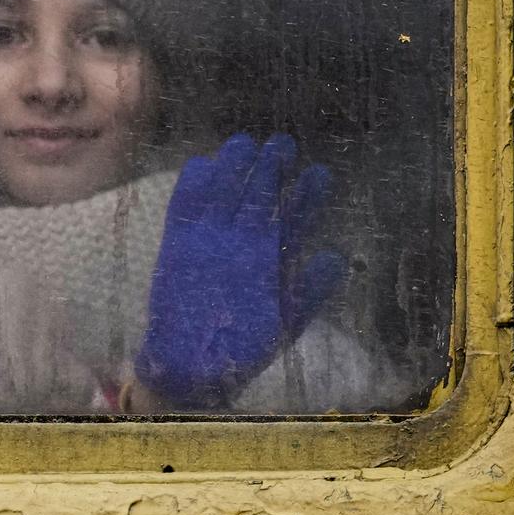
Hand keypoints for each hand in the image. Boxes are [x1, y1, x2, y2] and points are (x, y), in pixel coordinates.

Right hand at [134, 133, 346, 406]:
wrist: (194, 370)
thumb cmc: (245, 347)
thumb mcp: (288, 321)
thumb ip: (310, 289)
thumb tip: (335, 256)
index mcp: (271, 257)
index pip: (292, 218)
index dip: (306, 197)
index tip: (320, 174)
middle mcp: (243, 242)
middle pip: (259, 197)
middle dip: (272, 171)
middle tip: (284, 144)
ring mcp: (210, 240)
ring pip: (225, 194)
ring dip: (233, 170)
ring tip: (247, 145)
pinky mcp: (178, 244)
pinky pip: (184, 209)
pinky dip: (190, 190)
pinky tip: (201, 165)